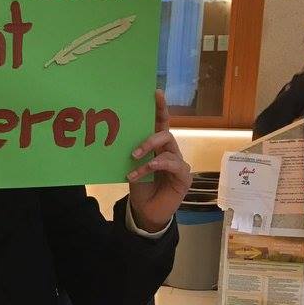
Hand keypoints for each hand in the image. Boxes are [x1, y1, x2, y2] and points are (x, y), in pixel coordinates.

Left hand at [126, 90, 191, 232]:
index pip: (161, 123)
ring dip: (150, 153)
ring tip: (134, 162)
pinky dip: (157, 165)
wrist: (145, 211)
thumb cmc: (140, 187)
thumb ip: (133, 152)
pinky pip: (173, 165)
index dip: (160, 108)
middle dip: (150, 138)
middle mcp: (170, 152)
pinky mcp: (184, 177)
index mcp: (158, 146)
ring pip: (169, 148)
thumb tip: (118, 135)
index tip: (155, 93)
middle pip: (166, 134)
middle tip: (134, 150)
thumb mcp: (132, 166)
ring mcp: (179, 164)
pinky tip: (146, 169)